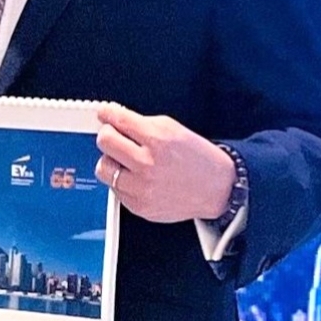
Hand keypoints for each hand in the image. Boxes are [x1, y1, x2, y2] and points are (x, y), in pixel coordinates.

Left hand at [95, 103, 235, 223]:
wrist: (217, 190)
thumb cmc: (198, 160)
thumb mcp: (174, 129)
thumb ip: (142, 123)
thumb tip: (116, 119)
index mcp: (158, 140)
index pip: (119, 120)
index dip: (108, 114)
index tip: (105, 113)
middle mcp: (147, 165)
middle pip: (104, 142)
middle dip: (109, 135)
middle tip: (116, 136)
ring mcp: (141, 188)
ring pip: (103, 168)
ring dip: (112, 161)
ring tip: (127, 160)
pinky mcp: (138, 206)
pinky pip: (114, 189)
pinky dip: (122, 181)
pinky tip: (138, 178)